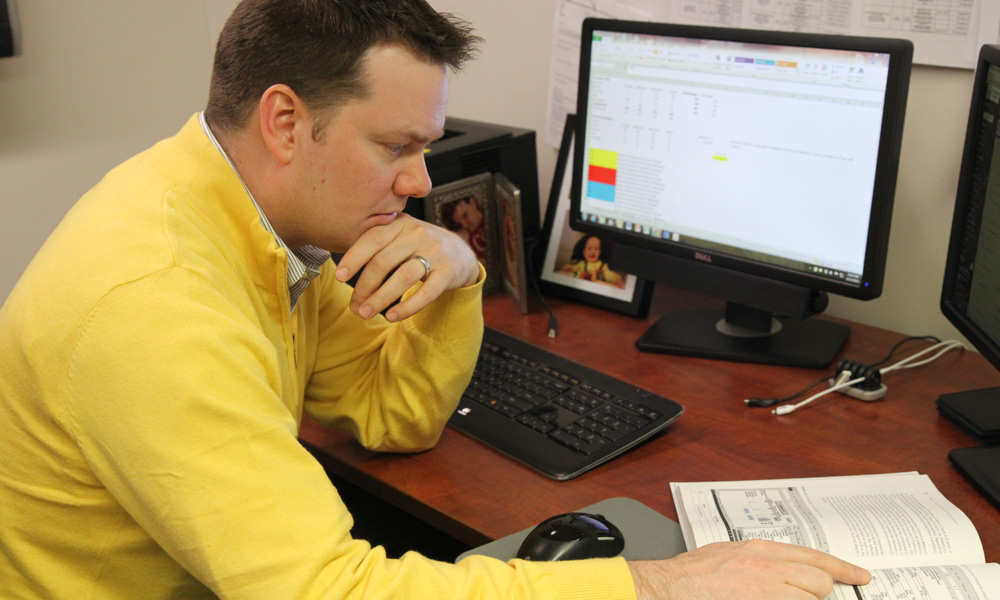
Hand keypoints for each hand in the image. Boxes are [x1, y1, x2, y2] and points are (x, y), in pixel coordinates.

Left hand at [334, 213, 479, 321]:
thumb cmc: (418, 247)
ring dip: (380, 298)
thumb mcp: (399, 236)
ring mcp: (435, 252)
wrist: (460, 253)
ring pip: (403, 277)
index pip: (372, 238)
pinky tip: (391, 317)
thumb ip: (375, 243)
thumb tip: (341, 272)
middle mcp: (418, 233)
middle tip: (354, 307)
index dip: (354, 258)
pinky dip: (407, 307)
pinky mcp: (449, 272)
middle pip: (384, 261)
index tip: (339, 276)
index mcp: (400, 223)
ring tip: (365, 314)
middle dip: (364, 286)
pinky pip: (426, 292)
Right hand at [628, 539, 870, 599]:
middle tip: (799, 597)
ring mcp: (766, 591)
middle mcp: (768, 567)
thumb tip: (781, 570)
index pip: (815, 556)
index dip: (843, 569)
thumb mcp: (730, 555)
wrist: (669, 588)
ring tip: (771, 597)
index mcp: (762, 550)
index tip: (862, 577)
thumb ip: (760, 560)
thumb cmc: (692, 574)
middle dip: (815, 592)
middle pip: (819, 580)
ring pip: (808, 599)